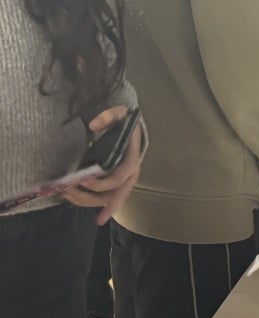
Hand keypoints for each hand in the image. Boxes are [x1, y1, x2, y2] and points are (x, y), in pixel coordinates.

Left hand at [63, 106, 143, 225]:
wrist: (133, 130)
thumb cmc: (125, 125)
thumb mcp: (120, 114)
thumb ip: (108, 116)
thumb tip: (94, 125)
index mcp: (131, 162)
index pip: (117, 180)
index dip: (100, 183)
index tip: (82, 179)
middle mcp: (129, 176)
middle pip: (112, 197)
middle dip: (89, 198)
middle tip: (68, 191)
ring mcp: (123, 183)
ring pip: (106, 201)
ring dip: (85, 201)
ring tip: (66, 195)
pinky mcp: (116, 186)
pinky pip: (104, 200)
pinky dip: (89, 203)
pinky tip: (75, 201)